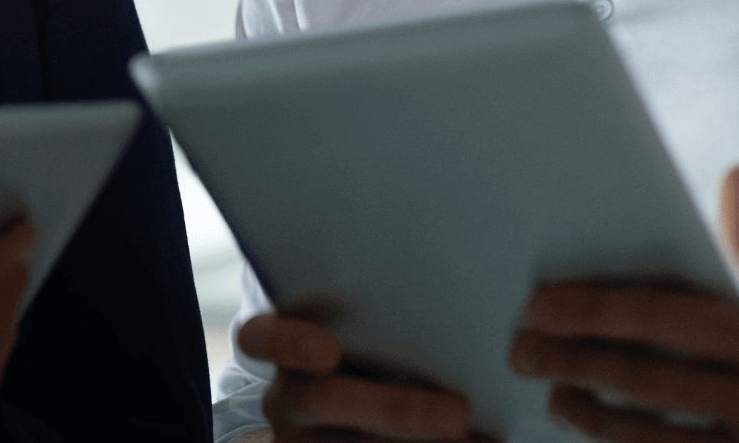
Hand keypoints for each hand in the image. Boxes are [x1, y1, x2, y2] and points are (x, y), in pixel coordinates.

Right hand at [240, 313, 485, 440]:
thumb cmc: (388, 346)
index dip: (287, 342)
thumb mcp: (379, 327)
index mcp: (283, 343)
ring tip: (479, 442)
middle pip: (320, 401)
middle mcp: (286, 395)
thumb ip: (392, 317)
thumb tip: (452, 309)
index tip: (328, 350)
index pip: (260, 338)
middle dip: (393, 409)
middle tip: (457, 413)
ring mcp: (301, 440)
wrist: (391, 407)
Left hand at [511, 164, 738, 440]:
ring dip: (590, 412)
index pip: (667, 317)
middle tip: (517, 349)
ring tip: (546, 387)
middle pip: (648, 378)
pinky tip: (582, 422)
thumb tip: (738, 172)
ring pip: (653, 433)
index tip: (536, 305)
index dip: (596, 311)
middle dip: (576, 362)